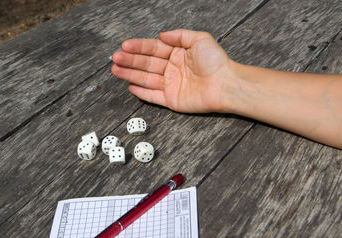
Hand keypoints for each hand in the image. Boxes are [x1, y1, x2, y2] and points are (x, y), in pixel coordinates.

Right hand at [111, 29, 234, 112]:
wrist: (225, 84)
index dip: (139, 47)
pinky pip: (153, 96)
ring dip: (131, 74)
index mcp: (178, 54)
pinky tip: (130, 85)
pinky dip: (141, 92)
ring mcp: (171, 85)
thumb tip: (161, 34)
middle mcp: (173, 69)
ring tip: (116, 69)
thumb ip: (179, 35)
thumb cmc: (216, 62)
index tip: (125, 45)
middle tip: (116, 58)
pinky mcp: (172, 100)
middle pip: (147, 64)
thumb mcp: (199, 39)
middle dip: (130, 60)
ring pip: (146, 79)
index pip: (154, 49)